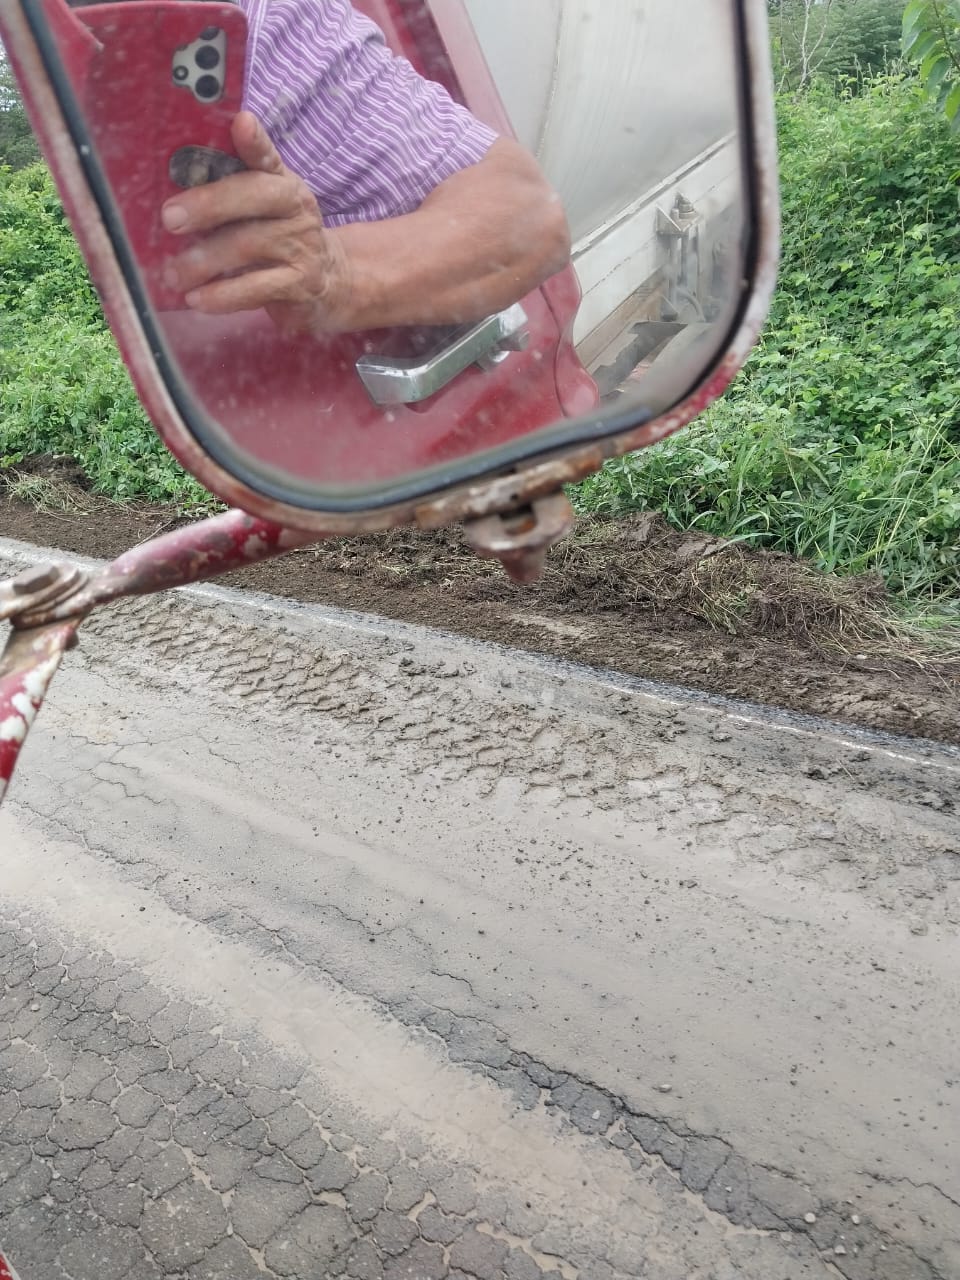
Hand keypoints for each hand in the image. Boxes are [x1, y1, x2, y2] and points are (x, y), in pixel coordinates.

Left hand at [161, 112, 351, 333]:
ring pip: (248, 245)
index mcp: (283, 183)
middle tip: (169, 218)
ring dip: (205, 260)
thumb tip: (172, 186)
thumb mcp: (262, 210)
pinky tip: (197, 299)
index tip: (241, 123)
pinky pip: (256, 289)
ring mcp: (302, 248)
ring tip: (173, 273)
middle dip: (208, 205)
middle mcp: (297, 209)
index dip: (255, 142)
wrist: (331, 283)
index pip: (267, 157)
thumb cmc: (279, 239)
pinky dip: (223, 295)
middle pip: (254, 197)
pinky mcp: (301, 286)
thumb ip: (229, 191)